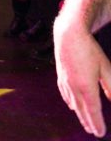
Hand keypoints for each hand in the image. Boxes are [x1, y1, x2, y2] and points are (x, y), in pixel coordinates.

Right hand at [55, 22, 110, 136]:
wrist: (67, 35)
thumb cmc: (89, 50)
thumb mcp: (105, 68)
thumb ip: (110, 86)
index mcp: (86, 86)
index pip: (93, 110)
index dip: (97, 123)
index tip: (100, 133)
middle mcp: (73, 87)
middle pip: (82, 109)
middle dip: (88, 122)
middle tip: (94, 132)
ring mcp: (65, 81)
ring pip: (73, 103)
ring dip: (80, 115)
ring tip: (85, 123)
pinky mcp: (60, 75)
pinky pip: (65, 94)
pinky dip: (70, 103)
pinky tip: (71, 105)